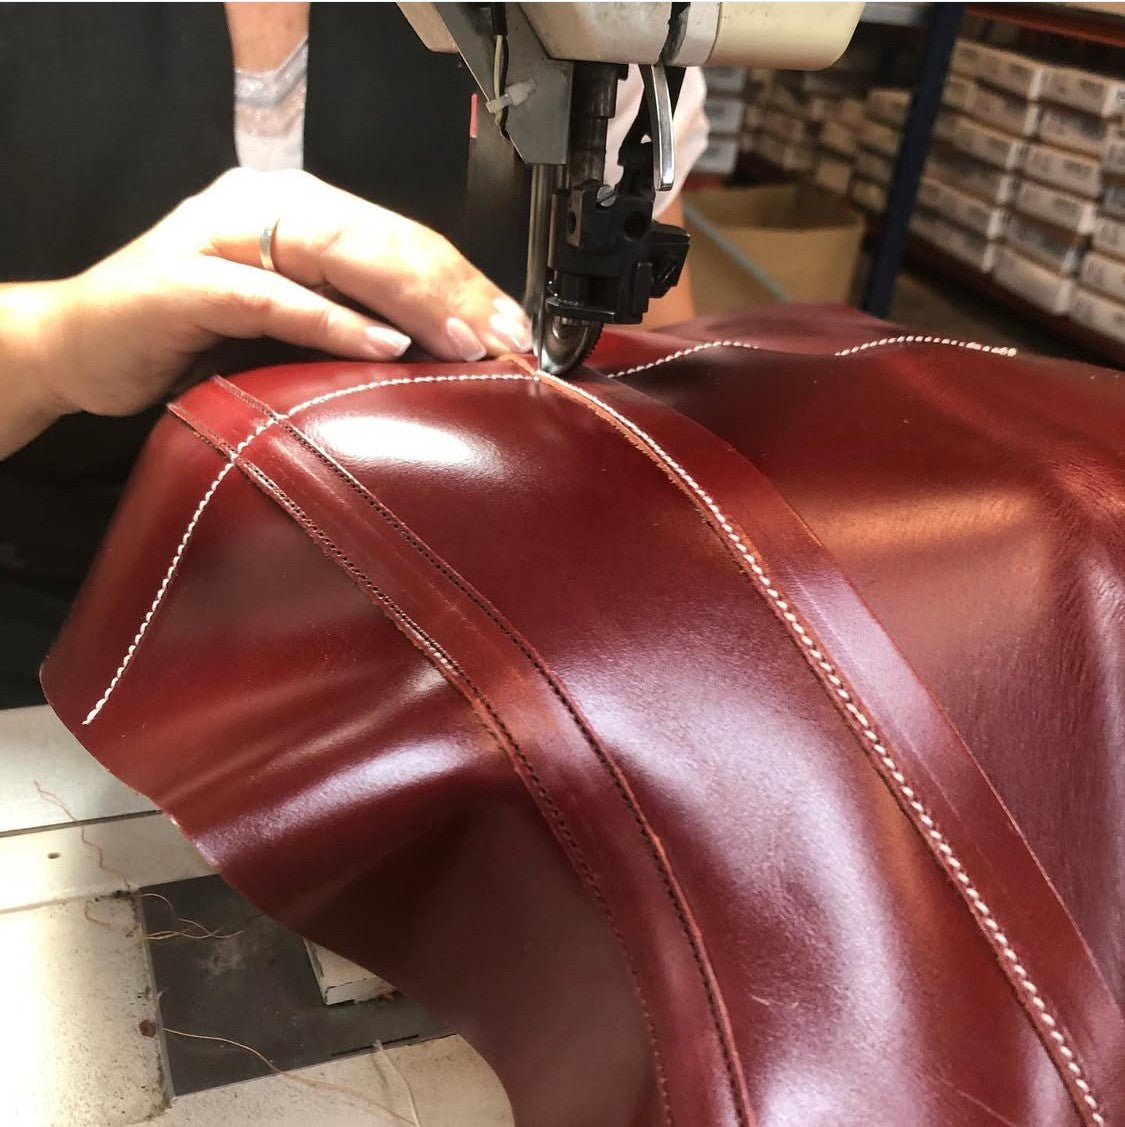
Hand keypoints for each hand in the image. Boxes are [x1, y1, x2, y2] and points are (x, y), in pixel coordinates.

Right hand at [2, 168, 532, 429]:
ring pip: (341, 255)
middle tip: (507, 336)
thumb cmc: (187, 333)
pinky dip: (333, 321)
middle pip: (384, 239)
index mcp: (298, 209)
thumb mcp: (288, 315)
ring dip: (412, 301)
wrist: (80, 344)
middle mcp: (267, 206)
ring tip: (466, 339)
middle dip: (455, 290)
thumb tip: (438, 345)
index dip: (462, 279)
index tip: (512, 325)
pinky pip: (274, 297)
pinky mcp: (189, 282)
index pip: (400, 238)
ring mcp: (224, 237)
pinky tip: (385, 344)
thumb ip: (350, 313)